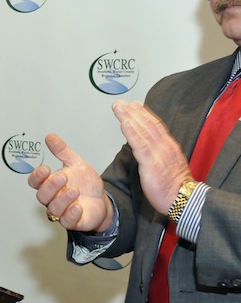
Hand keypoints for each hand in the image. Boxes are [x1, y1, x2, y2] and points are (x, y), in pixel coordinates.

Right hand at [28, 134, 112, 231]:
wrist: (102, 200)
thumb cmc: (85, 184)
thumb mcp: (76, 163)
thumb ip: (62, 151)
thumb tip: (50, 137)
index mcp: (50, 184)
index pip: (35, 182)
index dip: (37, 176)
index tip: (46, 168)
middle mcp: (53, 198)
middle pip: (42, 196)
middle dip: (51, 186)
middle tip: (63, 177)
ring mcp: (62, 211)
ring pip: (54, 208)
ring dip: (63, 199)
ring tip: (75, 190)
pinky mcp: (73, 221)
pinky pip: (67, 221)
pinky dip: (71, 214)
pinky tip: (78, 206)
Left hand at [112, 100, 189, 214]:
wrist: (184, 199)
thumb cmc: (174, 186)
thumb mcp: (168, 165)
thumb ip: (159, 154)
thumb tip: (147, 147)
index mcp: (169, 146)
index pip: (155, 125)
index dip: (143, 114)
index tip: (133, 104)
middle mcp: (164, 146)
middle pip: (147, 124)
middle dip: (132, 112)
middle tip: (119, 103)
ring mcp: (158, 153)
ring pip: (142, 131)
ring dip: (129, 117)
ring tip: (118, 107)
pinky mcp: (151, 163)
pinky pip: (140, 145)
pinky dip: (132, 132)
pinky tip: (124, 123)